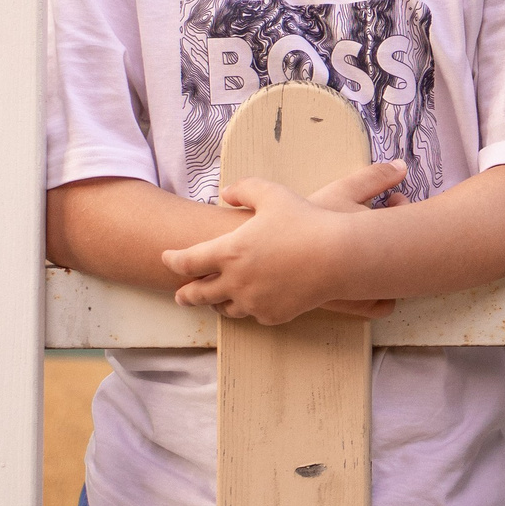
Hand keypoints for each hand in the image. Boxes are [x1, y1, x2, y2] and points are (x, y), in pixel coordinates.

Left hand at [160, 161, 405, 323]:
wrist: (338, 256)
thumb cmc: (304, 221)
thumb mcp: (272, 194)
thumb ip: (244, 189)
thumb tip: (226, 193)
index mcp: (228, 252)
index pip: (188, 261)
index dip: (173, 260)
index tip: (167, 258)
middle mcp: (235, 282)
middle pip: (198, 294)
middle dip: (185, 294)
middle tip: (180, 295)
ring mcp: (253, 302)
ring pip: (225, 308)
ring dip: (217, 302)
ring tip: (216, 298)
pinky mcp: (273, 315)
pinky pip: (253, 314)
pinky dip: (249, 306)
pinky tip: (251, 300)